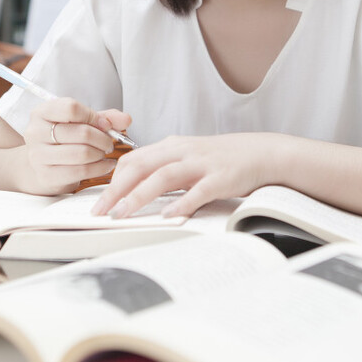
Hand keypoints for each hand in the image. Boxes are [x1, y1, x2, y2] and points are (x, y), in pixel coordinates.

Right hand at [22, 98, 131, 193]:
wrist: (41, 166)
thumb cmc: (63, 140)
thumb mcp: (81, 122)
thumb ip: (104, 117)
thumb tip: (126, 119)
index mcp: (42, 112)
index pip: (71, 108)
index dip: (94, 116)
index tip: (104, 124)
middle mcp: (35, 132)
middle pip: (81, 132)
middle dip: (103, 139)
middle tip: (109, 143)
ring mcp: (38, 155)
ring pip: (83, 153)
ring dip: (101, 154)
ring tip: (104, 153)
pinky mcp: (46, 175)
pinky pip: (81, 171)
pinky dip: (100, 168)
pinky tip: (105, 165)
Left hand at [90, 134, 270, 218]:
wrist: (262, 153)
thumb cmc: (223, 160)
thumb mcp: (188, 158)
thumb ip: (164, 168)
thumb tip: (134, 189)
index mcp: (172, 146)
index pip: (133, 159)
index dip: (112, 180)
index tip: (99, 201)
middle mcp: (182, 151)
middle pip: (140, 166)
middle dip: (116, 189)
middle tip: (100, 211)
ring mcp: (201, 164)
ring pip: (162, 176)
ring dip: (138, 196)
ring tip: (122, 214)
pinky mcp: (220, 178)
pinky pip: (197, 192)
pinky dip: (180, 203)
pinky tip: (167, 216)